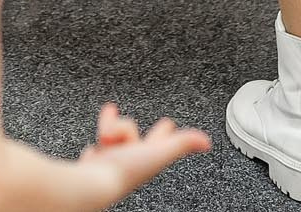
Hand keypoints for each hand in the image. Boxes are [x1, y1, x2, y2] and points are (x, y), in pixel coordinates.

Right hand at [78, 103, 209, 198]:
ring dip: (109, 129)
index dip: (164, 131)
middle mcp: (130, 160)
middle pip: (131, 134)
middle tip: (123, 117)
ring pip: (112, 134)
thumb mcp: (159, 152)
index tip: (168, 124)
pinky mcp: (95, 163)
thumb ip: (182, 144)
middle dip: (126, 127)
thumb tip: (207, 142)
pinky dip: (96, 144)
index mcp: (148, 157)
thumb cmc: (125, 171)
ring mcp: (111, 161)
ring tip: (105, 135)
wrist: (94, 182)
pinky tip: (95, 148)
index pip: (160, 140)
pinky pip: (96, 147)